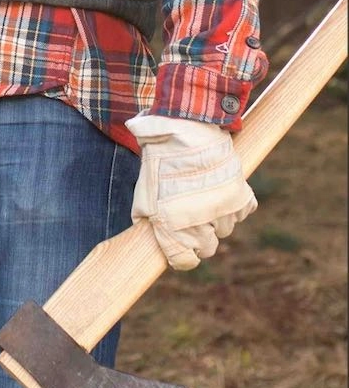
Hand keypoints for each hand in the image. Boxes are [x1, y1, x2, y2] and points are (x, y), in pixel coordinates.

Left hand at [126, 113, 256, 270]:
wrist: (186, 127)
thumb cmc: (160, 158)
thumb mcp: (145, 189)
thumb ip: (147, 216)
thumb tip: (148, 230)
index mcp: (173, 227)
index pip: (185, 261)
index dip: (182, 256)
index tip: (181, 248)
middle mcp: (201, 224)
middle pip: (209, 248)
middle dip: (200, 237)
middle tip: (192, 219)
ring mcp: (224, 210)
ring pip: (226, 228)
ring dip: (217, 218)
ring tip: (204, 196)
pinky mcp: (241, 194)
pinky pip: (243, 211)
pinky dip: (235, 205)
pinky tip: (221, 190)